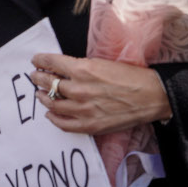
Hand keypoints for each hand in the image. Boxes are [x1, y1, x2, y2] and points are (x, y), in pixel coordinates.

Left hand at [30, 53, 172, 135]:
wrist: (152, 96)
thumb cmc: (131, 77)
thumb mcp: (103, 63)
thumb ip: (81, 66)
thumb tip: (63, 68)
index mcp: (83, 69)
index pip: (52, 62)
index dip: (40, 60)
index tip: (36, 60)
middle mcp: (79, 88)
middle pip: (49, 83)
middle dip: (39, 78)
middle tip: (35, 76)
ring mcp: (83, 109)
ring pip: (53, 104)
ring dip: (43, 97)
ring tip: (40, 94)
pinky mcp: (90, 125)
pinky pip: (64, 124)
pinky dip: (54, 119)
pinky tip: (50, 114)